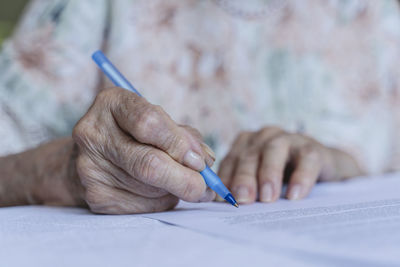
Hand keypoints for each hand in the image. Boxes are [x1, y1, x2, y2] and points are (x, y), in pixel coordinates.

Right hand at [72, 87, 215, 213]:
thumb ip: (184, 136)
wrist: (96, 154)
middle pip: (148, 163)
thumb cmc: (136, 133)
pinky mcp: (94, 195)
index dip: (179, 145)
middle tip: (204, 187)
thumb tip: (205, 162)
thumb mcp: (159, 121)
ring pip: (148, 189)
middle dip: (184, 179)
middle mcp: (94, 133)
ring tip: (180, 184)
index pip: (148, 123)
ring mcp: (89, 167)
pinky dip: (161, 202)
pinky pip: (140, 206)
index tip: (200, 161)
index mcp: (112, 103)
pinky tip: (160, 192)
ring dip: (174, 191)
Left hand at [218, 127, 362, 203]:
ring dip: (269, 173)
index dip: (225, 179)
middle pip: (249, 155)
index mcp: (246, 143)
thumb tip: (227, 205)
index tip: (222, 200)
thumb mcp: (260, 182)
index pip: (231, 160)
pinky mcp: (312, 148)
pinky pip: (306, 159)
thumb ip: (245, 188)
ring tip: (267, 198)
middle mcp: (264, 137)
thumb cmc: (284, 177)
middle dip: (244, 177)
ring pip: (274, 150)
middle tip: (242, 199)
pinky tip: (295, 195)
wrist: (324, 170)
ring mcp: (289, 139)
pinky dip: (301, 177)